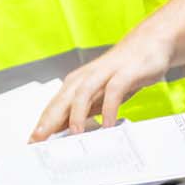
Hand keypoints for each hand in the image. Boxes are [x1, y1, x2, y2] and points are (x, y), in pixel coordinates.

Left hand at [30, 24, 174, 139]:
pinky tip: (108, 124)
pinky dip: (110, 108)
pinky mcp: (125, 72)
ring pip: (84, 92)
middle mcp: (87, 76)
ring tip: (75, 133)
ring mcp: (105, 73)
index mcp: (78, 82)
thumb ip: (85, 110)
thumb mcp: (101, 94)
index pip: (55, 106)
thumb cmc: (124, 69)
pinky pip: (114, 91)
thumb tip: (65, 129)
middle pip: (63, 99)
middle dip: (50, 119)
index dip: (42, 124)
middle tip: (41, 139)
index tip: (32, 142)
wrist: (151, 41)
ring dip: (77, 113)